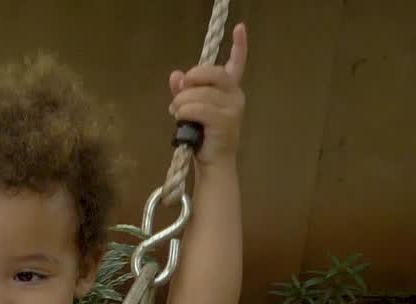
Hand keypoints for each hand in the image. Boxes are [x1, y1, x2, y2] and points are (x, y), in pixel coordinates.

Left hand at [168, 22, 247, 167]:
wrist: (213, 163)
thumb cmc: (202, 135)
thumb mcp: (190, 108)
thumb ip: (183, 90)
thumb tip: (176, 75)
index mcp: (229, 88)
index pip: (237, 63)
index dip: (239, 45)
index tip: (239, 28)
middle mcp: (235, 94)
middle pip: (209, 72)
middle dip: (189, 81)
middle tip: (178, 96)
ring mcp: (232, 107)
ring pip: (197, 93)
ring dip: (180, 103)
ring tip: (177, 114)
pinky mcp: (225, 121)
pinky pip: (196, 107)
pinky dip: (183, 112)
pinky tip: (181, 120)